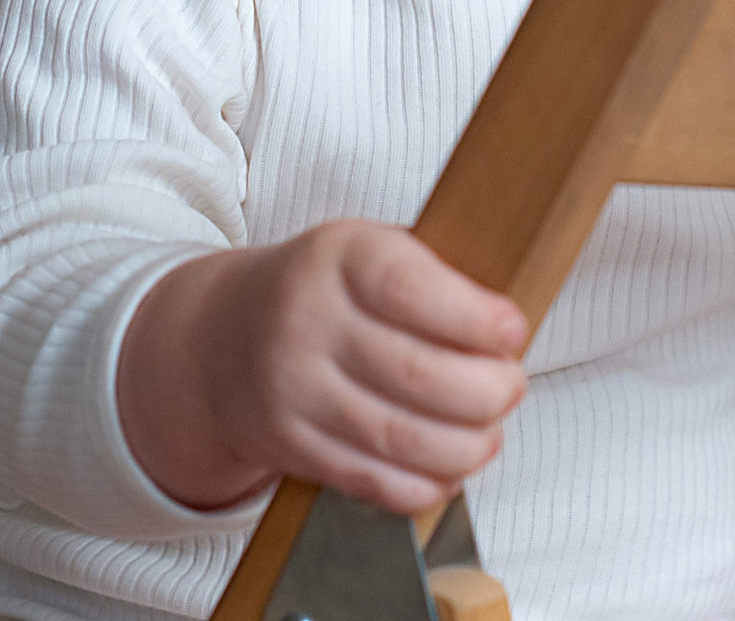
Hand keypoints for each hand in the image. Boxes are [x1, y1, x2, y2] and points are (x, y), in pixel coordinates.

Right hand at [117, 219, 528, 514]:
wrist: (221, 335)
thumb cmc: (326, 289)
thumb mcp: (370, 250)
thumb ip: (435, 276)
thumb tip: (510, 329)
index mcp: (339, 256)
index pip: (412, 290)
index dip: (475, 319)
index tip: (513, 332)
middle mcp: (307, 321)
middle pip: (417, 374)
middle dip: (487, 391)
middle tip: (510, 387)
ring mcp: (294, 389)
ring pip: (400, 437)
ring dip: (466, 446)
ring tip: (488, 433)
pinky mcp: (289, 446)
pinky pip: (370, 479)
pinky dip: (423, 484)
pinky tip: (448, 469)